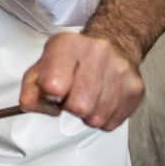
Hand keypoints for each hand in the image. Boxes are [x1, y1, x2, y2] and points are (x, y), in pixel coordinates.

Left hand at [19, 32, 144, 130]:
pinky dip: (102, 117)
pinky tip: (100, 100)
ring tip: (87, 96)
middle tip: (71, 95)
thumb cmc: (70, 60)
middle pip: (78, 106)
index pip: (54, 85)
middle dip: (70, 107)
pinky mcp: (136, 88)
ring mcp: (120, 70)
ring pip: (96, 117)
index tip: (52, 92)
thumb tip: (28, 106)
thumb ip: (29, 90)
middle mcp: (97, 53)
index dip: (50, 97)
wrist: (112, 43)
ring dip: (87, 114)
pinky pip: (111, 122)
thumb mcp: (41, 67)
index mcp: (67, 45)